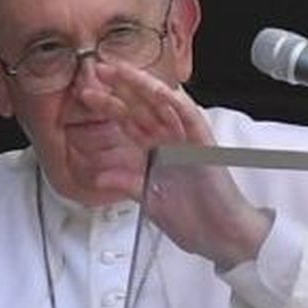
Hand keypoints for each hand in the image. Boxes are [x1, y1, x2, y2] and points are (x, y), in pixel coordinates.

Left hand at [103, 66, 271, 267]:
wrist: (220, 237)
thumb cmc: (193, 220)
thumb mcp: (149, 200)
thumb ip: (127, 183)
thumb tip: (100, 175)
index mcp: (157, 152)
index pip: (129, 121)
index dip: (109, 105)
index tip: (88, 93)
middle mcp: (172, 142)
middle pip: (143, 106)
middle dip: (122, 87)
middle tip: (99, 69)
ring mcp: (189, 142)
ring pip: (166, 105)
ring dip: (145, 87)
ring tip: (123, 71)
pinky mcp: (206, 148)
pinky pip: (192, 119)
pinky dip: (178, 104)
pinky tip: (161, 91)